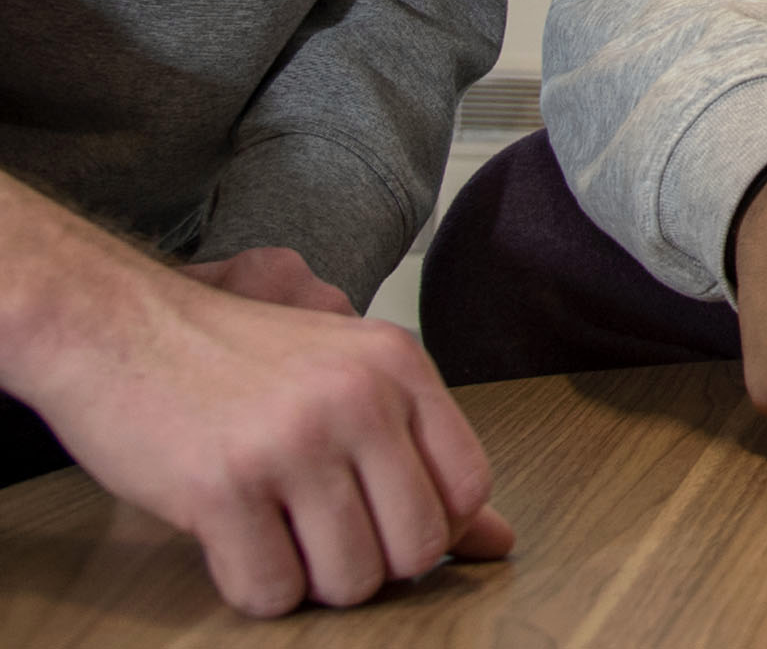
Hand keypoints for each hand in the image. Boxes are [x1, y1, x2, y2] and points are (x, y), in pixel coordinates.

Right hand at [14, 237, 509, 617]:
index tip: (386, 521)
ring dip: (314, 583)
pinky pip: (272, 592)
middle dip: (375, 565)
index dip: (434, 526)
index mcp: (398, 365)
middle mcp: (357, 398)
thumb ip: (423, 454)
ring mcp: (291, 442)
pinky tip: (236, 544)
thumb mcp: (346, 377)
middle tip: (324, 538)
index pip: (469, 485)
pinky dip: (256, 589)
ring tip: (279, 536)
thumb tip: (498, 542)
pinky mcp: (222, 488)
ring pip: (351, 580)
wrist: (116, 325)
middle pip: (418, 545)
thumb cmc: (234, 359)